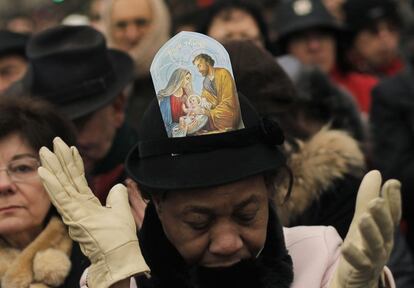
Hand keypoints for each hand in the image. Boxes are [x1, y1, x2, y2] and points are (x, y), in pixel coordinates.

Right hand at [38, 137, 148, 287]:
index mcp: (87, 203)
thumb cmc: (119, 236)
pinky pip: (60, 197)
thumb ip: (117, 195)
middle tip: (54, 142)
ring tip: (44, 151)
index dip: (73, 163)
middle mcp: (77, 205)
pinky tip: (43, 171)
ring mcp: (73, 211)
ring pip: (60, 184)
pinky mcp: (72, 216)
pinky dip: (51, 183)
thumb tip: (118, 186)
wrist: (120, 252)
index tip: (70, 148)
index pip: (77, 179)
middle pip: (67, 178)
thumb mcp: (121, 209)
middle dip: (60, 160)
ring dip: (52, 167)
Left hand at [329, 170, 400, 287]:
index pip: (392, 214)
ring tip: (362, 218)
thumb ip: (368, 196)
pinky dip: (354, 255)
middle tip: (375, 202)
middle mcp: (383, 243)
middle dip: (381, 215)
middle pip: (385, 229)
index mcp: (385, 229)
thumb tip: (375, 172)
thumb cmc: (363, 242)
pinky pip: (359, 263)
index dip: (393, 200)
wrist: (357, 275)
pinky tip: (346, 247)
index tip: (392, 183)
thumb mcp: (365, 217)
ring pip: (374, 245)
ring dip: (370, 232)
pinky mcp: (361, 270)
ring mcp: (373, 258)